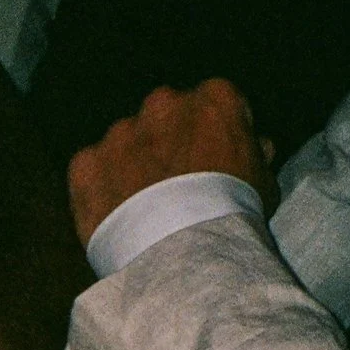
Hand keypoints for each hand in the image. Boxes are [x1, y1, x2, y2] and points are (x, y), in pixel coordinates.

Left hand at [68, 78, 275, 246]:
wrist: (182, 251)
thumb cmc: (232, 214)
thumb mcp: (263, 181)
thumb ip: (254, 154)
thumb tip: (256, 145)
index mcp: (214, 98)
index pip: (214, 104)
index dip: (213, 135)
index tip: (214, 161)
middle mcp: (163, 103)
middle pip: (164, 118)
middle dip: (167, 144)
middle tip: (174, 186)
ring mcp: (120, 132)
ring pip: (125, 144)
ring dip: (131, 166)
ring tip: (143, 208)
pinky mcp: (86, 163)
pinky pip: (91, 170)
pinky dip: (99, 188)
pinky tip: (114, 215)